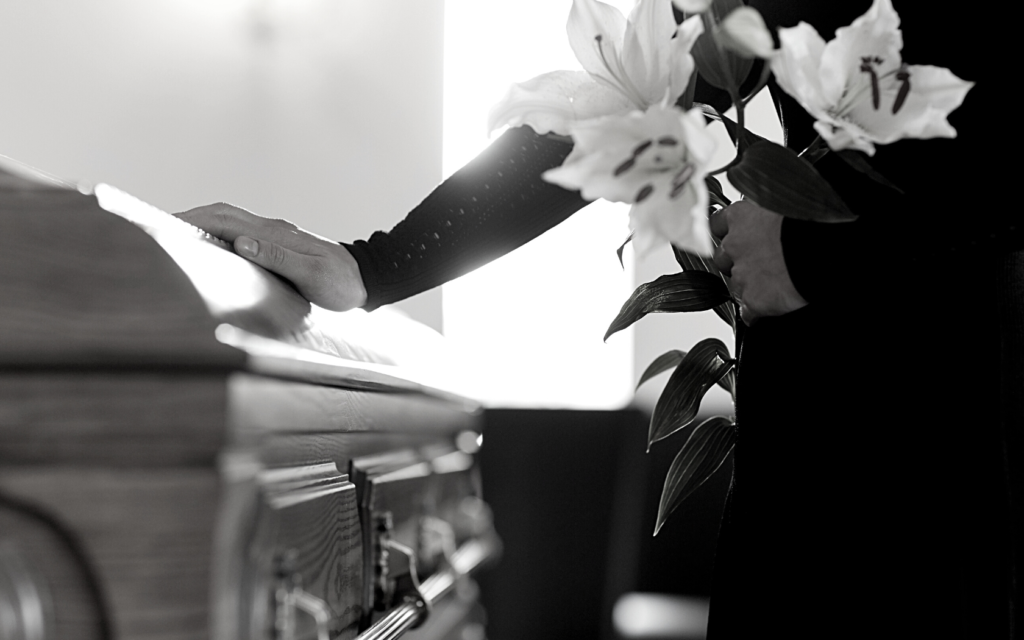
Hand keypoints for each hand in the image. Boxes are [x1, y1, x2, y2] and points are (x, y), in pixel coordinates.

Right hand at [175, 203, 366, 310]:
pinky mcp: (278, 247)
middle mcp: (272, 230)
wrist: (368, 282)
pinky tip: (207, 250)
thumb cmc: (343, 284)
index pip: (224, 219)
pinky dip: (217, 237)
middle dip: (188, 219)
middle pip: (221, 215)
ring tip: (174, 238)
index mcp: (275, 234)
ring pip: (229, 223)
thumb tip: (241, 242)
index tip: (164, 224)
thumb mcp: (313, 276)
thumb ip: (279, 258)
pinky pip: (240, 236)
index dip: (192, 219)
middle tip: (157, 229)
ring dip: (201, 226)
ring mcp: (275, 237)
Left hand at [709, 200, 807, 324]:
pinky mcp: (753, 300)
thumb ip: (766, 214)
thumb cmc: (811, 222)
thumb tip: (768, 218)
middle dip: (736, 263)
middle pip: (723, 258)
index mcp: (741, 216)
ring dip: (749, 286)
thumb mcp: (783, 205)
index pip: (718, 224)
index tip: (736, 236)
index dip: (729, 232)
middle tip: (760, 263)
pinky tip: (771, 306)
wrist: (823, 248)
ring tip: (774, 284)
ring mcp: (742, 275)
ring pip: (735, 285)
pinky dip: (756, 312)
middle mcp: (735, 246)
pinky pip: (747, 312)